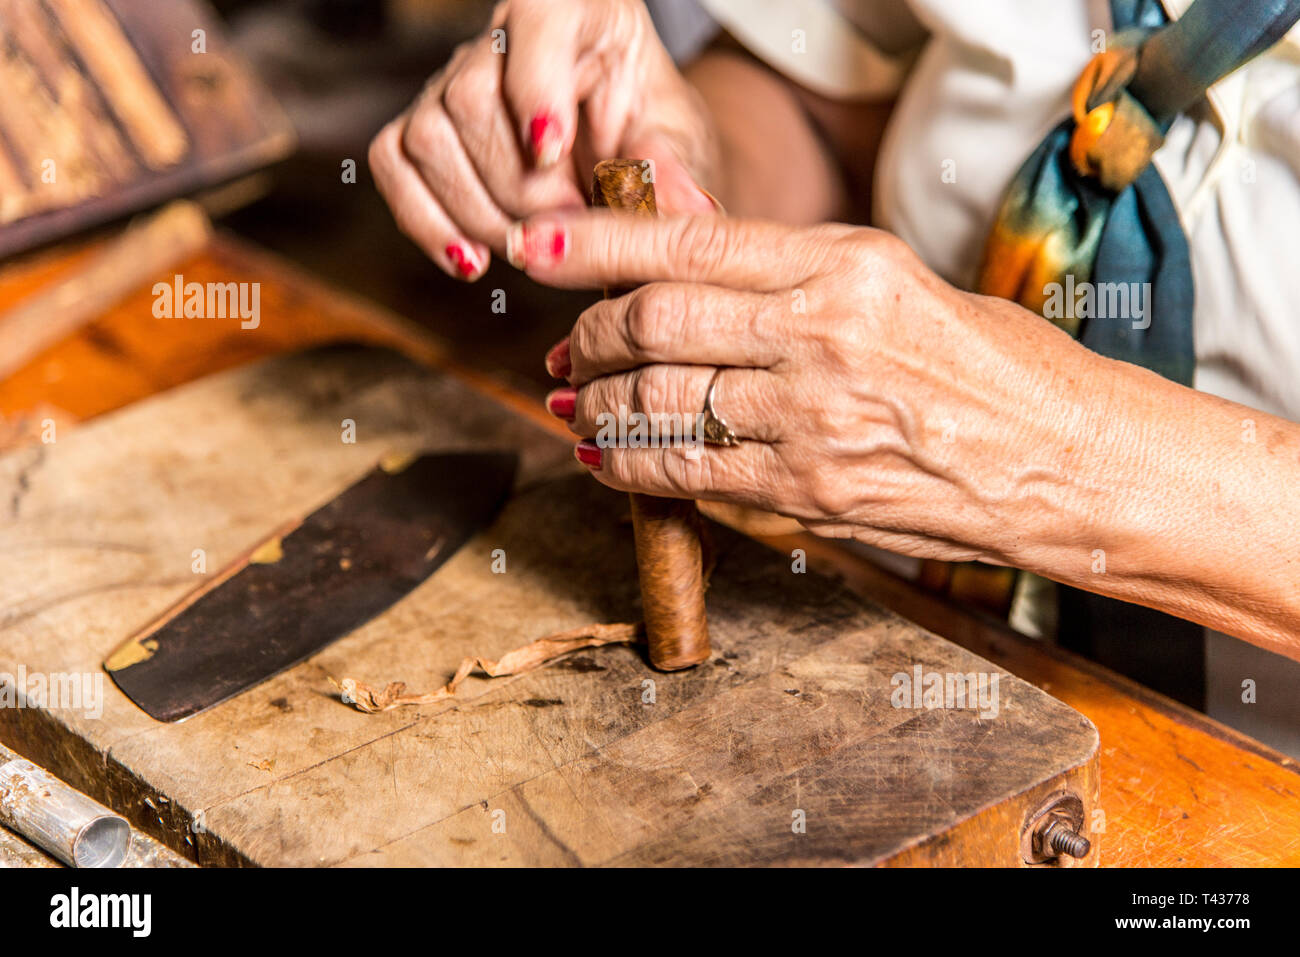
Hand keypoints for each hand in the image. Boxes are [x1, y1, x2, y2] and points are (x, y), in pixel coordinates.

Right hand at [368, 0, 718, 280]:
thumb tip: (687, 208)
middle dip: (519, 187)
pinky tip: (473, 260)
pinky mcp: (424, 129)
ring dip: (480, 213)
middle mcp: (504, 37)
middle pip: (471, 98)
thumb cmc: (654, 139)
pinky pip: (393, 167)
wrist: (629, 164)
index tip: (552, 153)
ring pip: (427, 138)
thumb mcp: (681, 147)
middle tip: (569, 225)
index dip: (535, 87)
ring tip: (537, 243)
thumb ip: (674, 168)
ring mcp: (454, 81)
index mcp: (579, 11)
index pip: (537, 18)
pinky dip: (427, 222)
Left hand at [523, 211, 1107, 565]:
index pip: (688, 243)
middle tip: (564, 348)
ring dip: (594, 405)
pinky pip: (685, 473)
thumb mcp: (888, 280)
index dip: (594, 245)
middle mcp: (823, 334)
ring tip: (575, 403)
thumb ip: (773, 259)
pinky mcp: (809, 491)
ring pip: (656, 401)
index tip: (535, 246)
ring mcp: (813, 419)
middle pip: (652, 323)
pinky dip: (627, 465)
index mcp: (845, 265)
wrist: (1063, 461)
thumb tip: (670, 214)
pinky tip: (606, 457)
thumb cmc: (985, 365)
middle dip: (584, 336)